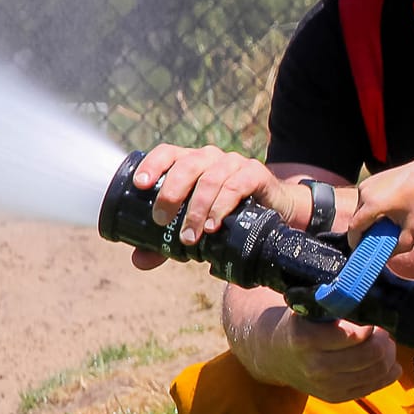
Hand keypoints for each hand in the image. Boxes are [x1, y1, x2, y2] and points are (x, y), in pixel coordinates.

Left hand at [129, 143, 298, 255]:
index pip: (168, 153)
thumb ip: (165, 241)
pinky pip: (236, 186)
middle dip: (171, 193)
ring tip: (190, 235)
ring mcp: (234, 163)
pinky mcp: (255, 174)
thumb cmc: (227, 214)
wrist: (274, 210)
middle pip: (187, 165)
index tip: (140, 185)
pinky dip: (221, 207)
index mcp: (190, 162)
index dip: (152, 165)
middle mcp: (210, 157)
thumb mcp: (194, 225)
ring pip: (210, 179)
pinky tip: (214, 225)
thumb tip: (139, 261)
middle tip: (161, 220)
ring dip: (196, 209)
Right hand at [249, 311, 401, 401]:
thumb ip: (337, 305)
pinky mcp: (335, 397)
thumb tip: (375, 301)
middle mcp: (315, 366)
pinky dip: (387, 374)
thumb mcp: (309, 309)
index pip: (354, 335)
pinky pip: (373, 387)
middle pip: (371, 354)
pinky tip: (389, 363)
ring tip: (386, 343)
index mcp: (306, 339)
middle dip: (385, 340)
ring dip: (389, 355)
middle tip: (384, 330)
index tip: (374, 316)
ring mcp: (325, 386)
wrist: (274, 354)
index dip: (371, 325)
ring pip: (377, 371)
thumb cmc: (299, 324)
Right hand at [348, 160, 413, 254]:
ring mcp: (366, 184)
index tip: (359, 250)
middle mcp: (365, 192)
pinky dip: (369, 208)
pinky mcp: (369, 180)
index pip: (354, 228)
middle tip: (374, 240)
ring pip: (359, 209)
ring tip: (383, 225)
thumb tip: (387, 257)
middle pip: (356, 219)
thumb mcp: (413, 227)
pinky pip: (364, 199)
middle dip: (363, 232)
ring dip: (366, 220)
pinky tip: (385, 212)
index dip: (354, 241)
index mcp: (373, 204)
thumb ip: (400, 246)